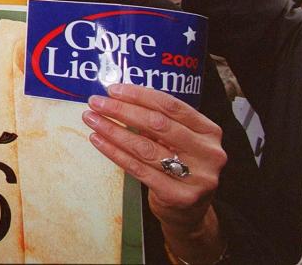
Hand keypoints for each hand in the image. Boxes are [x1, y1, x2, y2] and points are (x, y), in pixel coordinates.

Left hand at [83, 84, 225, 260]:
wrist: (190, 212)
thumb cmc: (179, 166)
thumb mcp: (178, 140)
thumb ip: (158, 121)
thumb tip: (117, 98)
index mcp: (209, 131)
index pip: (171, 105)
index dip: (139, 95)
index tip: (113, 90)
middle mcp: (208, 153)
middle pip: (157, 124)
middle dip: (121, 110)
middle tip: (96, 103)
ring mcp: (196, 177)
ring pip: (145, 147)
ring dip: (112, 130)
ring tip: (91, 119)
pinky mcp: (178, 196)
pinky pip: (138, 168)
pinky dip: (114, 152)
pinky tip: (98, 140)